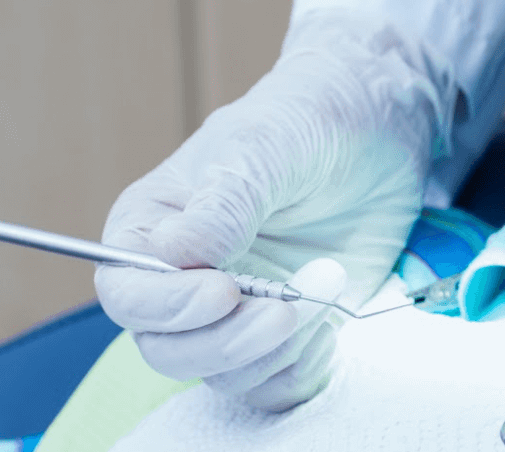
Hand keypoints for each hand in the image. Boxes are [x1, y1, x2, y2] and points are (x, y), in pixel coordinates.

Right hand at [95, 12, 444, 409]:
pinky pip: (278, 383)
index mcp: (152, 230)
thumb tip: (173, 253)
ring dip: (275, 350)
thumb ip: (223, 204)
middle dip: (226, 343)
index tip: (223, 292)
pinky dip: (302, 367)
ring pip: (227, 375)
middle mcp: (184, 281)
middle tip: (285, 312)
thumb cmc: (305, 121)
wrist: (376, 127)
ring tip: (324, 288)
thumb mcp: (264, 148)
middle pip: (170, 350)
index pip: (128, 294)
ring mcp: (238, 311)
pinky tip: (330, 322)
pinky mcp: (288, 332)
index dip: (166, 306)